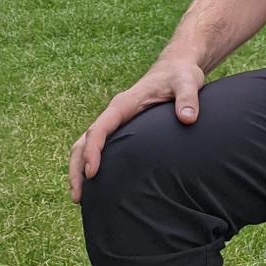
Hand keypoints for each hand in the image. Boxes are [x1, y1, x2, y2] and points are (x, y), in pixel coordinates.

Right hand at [69, 55, 205, 201]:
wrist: (177, 68)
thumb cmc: (181, 75)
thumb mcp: (188, 82)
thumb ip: (188, 99)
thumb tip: (187, 119)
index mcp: (124, 104)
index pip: (100, 129)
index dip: (93, 150)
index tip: (92, 173)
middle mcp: (115, 114)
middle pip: (84, 140)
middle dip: (77, 168)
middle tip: (78, 197)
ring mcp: (116, 122)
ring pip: (86, 144)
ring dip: (79, 169)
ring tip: (80, 198)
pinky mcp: (122, 128)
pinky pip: (100, 146)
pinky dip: (91, 164)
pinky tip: (97, 186)